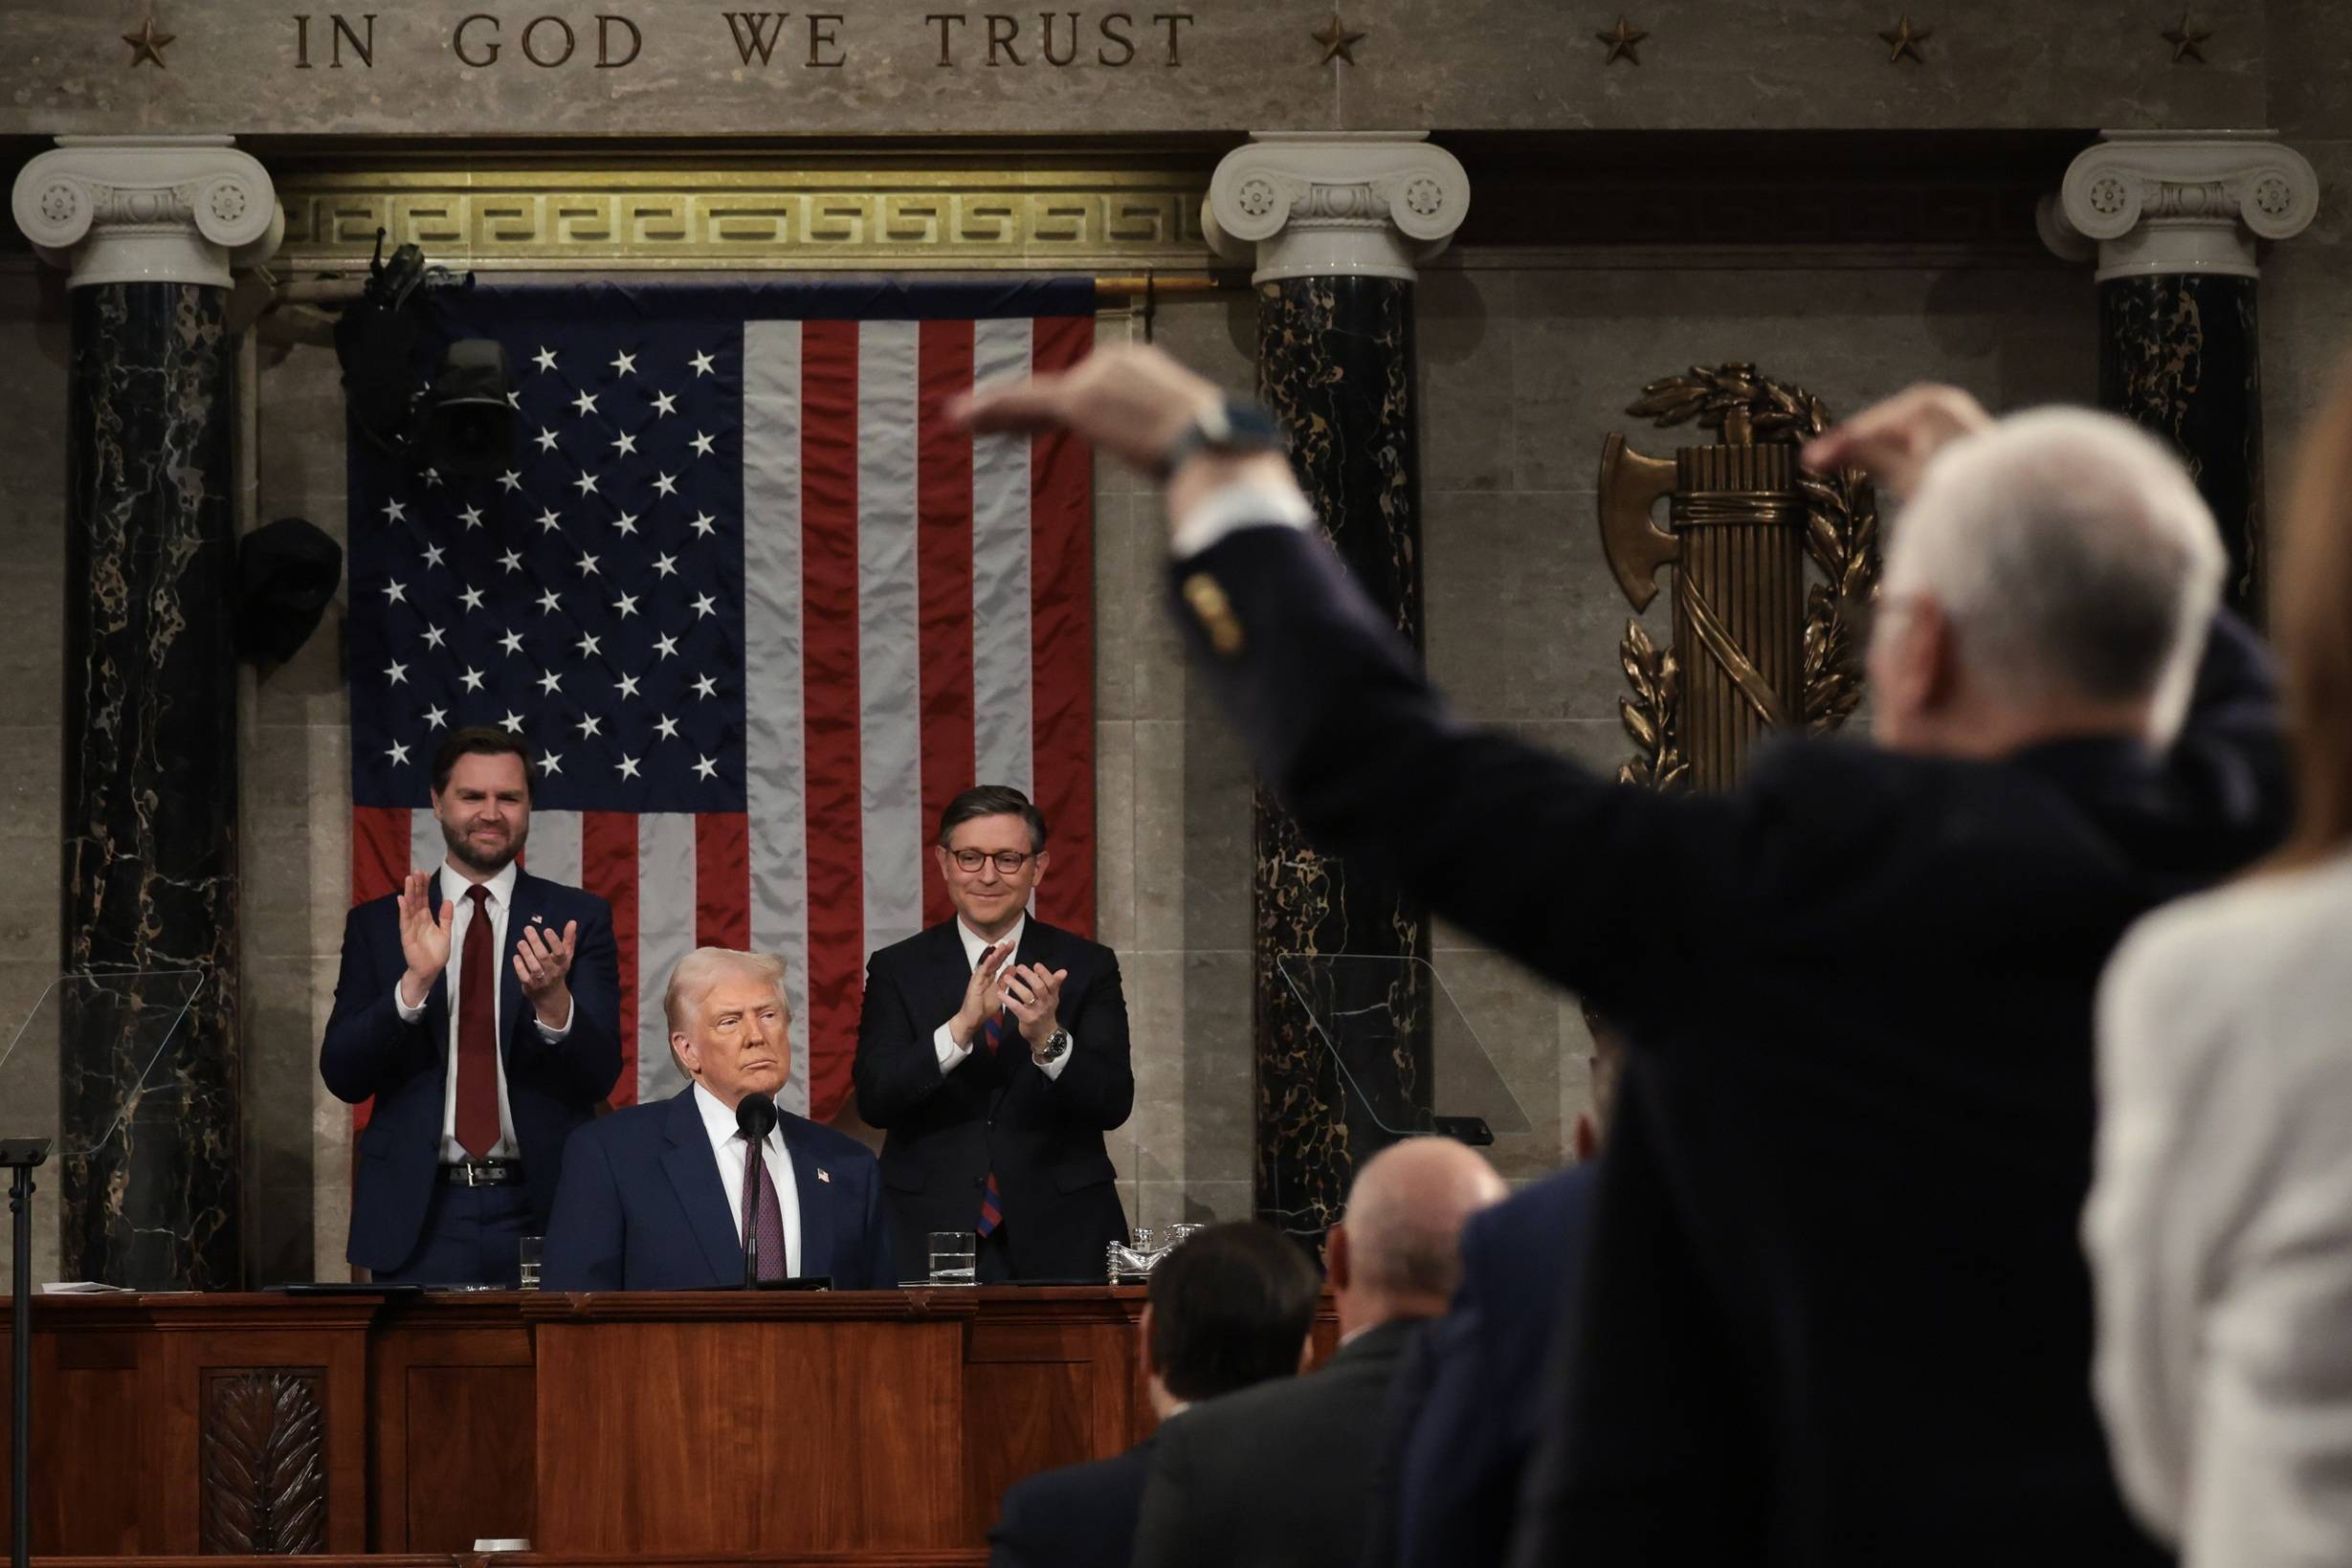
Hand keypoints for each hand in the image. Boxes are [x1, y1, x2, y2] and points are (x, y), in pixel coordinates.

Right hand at [396, 871, 453, 1009]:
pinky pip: (405, 921)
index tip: (424, 873)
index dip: (424, 886)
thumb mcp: (445, 932)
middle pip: (416, 899)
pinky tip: (402, 899)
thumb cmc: (436, 953)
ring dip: (409, 893)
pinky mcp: (407, 936)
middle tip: (416, 870)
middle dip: (416, 885)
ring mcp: (411, 927)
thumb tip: (448, 900)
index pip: (424, 899)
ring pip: (409, 907)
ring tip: (409, 879)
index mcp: (426, 918)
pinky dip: (403, 910)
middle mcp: (417, 920)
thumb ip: (446, 917)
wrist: (430, 970)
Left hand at [512, 920, 579, 1025]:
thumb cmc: (558, 971)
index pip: (560, 952)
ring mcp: (541, 980)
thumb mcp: (566, 957)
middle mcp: (552, 972)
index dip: (554, 941)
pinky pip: (524, 976)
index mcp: (562, 964)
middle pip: (544, 957)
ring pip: (534, 966)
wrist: (551, 997)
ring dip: (526, 953)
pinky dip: (520, 966)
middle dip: (535, 942)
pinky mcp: (530, 986)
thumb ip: (568, 939)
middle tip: (528, 929)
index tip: (547, 930)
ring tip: (521, 942)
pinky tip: (516, 957)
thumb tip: (572, 922)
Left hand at [950, 343, 1223, 476]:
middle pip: (1055, 391)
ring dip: (994, 411)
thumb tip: (1203, 487)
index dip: (1055, 412)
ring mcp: (1094, 378)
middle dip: (1018, 411)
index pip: (1088, 388)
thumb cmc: (1219, 457)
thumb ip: (1178, 453)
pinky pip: (1023, 404)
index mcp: (1144, 368)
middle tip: (983, 421)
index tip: (1032, 428)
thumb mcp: (1193, 447)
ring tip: (958, 418)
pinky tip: (961, 417)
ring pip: (1033, 398)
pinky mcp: (1077, 400)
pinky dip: (990, 411)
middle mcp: (1115, 362)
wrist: (1214, 447)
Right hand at [950, 942, 1013, 1046]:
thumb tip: (1014, 967)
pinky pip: (981, 972)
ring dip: (995, 955)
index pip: (999, 963)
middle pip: (994, 961)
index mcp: (990, 977)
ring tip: (1001, 946)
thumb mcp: (1000, 992)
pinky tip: (991, 957)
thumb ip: (1005, 980)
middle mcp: (984, 976)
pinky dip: (986, 964)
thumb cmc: (984, 1008)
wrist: (973, 1019)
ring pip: (988, 964)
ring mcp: (978, 979)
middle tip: (1010, 942)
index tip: (1013, 944)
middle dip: (1002, 951)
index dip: (1005, 954)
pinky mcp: (974, 984)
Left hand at [1003, 963, 1068, 1048]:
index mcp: (1052, 996)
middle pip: (1039, 987)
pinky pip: (1016, 1007)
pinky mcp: (1027, 1019)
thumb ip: (1055, 983)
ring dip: (1016, 985)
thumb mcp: (1052, 998)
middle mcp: (1046, 1003)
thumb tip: (1063, 971)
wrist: (1044, 1035)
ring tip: (1006, 977)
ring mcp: (1037, 1011)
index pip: (1051, 982)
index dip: (1044, 973)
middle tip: (1019, 967)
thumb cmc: (1045, 1012)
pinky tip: (999, 993)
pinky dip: (1007, 999)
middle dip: (1029, 976)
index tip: (1036, 965)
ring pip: (1027, 996)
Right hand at [1800, 384, 1993, 503]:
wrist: (2012, 498)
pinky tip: (1899, 479)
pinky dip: (1906, 460)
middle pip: (1885, 431)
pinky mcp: (1964, 436)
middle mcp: (1941, 403)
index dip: (1838, 445)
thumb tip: (1814, 454)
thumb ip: (1859, 456)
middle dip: (1861, 451)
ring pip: (1903, 439)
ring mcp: (1955, 418)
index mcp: (1924, 403)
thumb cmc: (1960, 485)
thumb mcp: (1900, 470)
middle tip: (1827, 468)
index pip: (1868, 425)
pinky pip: (1921, 445)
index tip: (1809, 461)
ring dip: (1883, 458)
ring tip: (1857, 474)